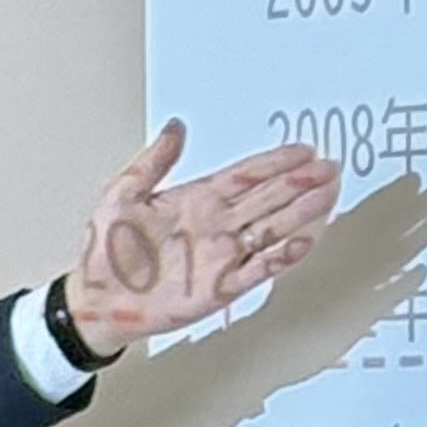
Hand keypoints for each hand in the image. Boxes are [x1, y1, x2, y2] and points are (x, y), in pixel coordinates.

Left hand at [63, 121, 341, 354]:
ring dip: (300, 212)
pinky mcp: (222, 287)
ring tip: (328, 194)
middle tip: (329, 167)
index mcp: (195, 200)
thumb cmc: (105, 251)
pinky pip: (259, 268)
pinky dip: (283, 255)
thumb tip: (174, 127)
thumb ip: (153, 161)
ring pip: (271, 229)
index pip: (245, 175)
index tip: (302, 150)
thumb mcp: (122, 194)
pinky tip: (304, 240)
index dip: (274, 162)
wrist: (98, 299)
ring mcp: (222, 256)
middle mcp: (215, 226)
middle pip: (267, 198)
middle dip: (299, 182)